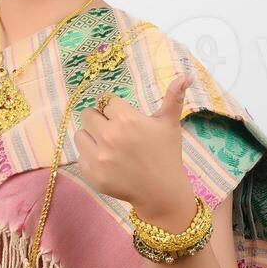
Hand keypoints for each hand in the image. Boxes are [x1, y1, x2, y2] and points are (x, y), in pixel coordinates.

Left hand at [75, 73, 193, 214]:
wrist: (161, 192)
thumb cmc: (166, 154)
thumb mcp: (170, 124)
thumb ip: (173, 97)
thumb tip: (186, 75)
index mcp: (127, 120)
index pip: (106, 101)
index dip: (114, 109)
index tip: (123, 119)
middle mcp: (109, 136)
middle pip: (88, 115)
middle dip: (100, 120)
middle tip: (114, 131)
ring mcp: (98, 157)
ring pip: (80, 134)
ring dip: (91, 137)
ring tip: (108, 146)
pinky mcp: (91, 174)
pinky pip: (80, 156)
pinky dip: (90, 157)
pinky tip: (107, 162)